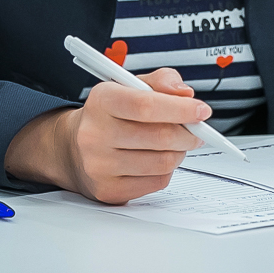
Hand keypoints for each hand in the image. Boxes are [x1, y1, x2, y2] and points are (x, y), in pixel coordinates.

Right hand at [4, 67, 207, 203]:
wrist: (72, 148)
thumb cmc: (108, 114)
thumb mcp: (128, 86)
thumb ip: (160, 82)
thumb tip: (185, 93)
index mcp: (101, 101)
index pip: (146, 105)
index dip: (181, 108)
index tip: (201, 110)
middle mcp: (95, 134)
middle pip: (160, 137)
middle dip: (189, 134)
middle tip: (196, 130)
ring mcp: (99, 166)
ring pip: (162, 162)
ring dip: (180, 152)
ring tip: (176, 143)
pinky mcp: (108, 190)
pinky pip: (156, 182)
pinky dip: (167, 170)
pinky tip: (158, 159)